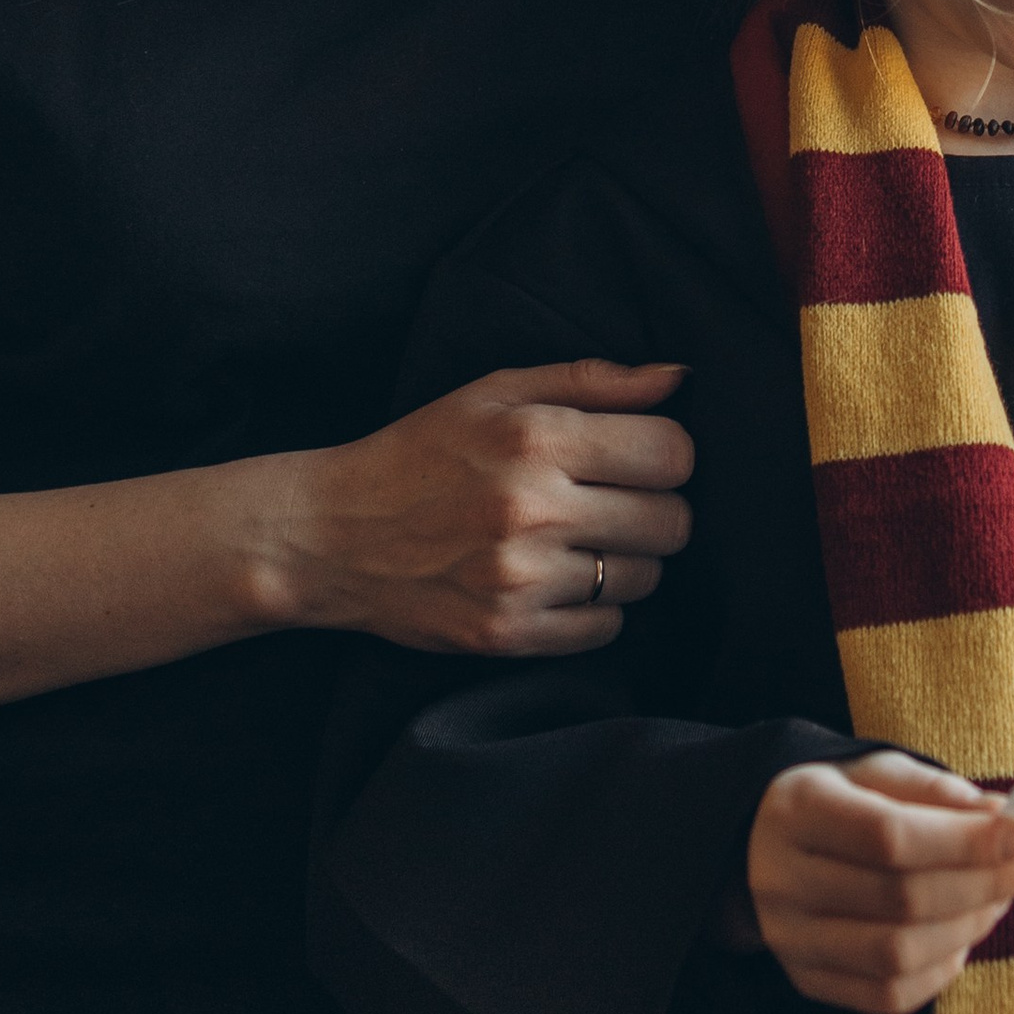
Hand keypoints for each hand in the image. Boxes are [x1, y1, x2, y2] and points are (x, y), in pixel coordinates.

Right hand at [267, 359, 692, 655]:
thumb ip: (593, 380)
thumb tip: (680, 378)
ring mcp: (521, 580)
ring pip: (644, 578)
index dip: (666, 453)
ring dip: (622, 560)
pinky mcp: (508, 635)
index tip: (637, 456)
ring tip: (573, 540)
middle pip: (672, 522)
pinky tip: (552, 580)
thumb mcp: (496, 391)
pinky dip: (593, 608)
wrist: (333, 536)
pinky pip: (606, 629)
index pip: (672, 453)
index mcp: (535, 438)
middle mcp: (532, 510)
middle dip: (654, 508)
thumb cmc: (423, 452)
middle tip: (610, 501)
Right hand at [745, 749, 1013, 1013]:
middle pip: (899, 899)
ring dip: (968, 929)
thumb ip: (935, 790)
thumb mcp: (874, 772)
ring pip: (897, 955)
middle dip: (982, 884)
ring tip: (999, 899)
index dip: (964, 842)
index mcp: (797, 810)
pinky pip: (887, 995)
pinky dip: (940, 971)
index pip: (888, 836)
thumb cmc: (836, 800)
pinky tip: (961, 937)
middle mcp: (782, 879)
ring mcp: (790, 938)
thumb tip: (1000, 817)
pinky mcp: (806, 978)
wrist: (762, 843)